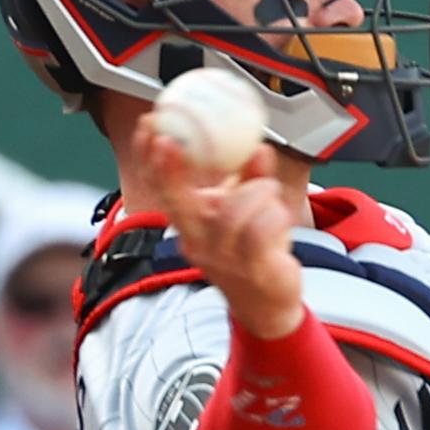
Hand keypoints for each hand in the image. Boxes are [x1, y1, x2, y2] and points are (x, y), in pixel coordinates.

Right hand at [117, 95, 305, 332]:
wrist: (269, 305)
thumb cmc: (253, 251)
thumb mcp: (246, 208)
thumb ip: (250, 179)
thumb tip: (258, 148)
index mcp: (190, 226)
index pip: (161, 190)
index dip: (149, 158)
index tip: (149, 124)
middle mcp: (197, 243)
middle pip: (175, 202)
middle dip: (168, 167)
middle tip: (173, 138)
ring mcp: (222, 259)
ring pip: (231, 213)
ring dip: (254, 192)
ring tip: (267, 190)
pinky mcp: (251, 271)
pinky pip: (261, 231)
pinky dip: (274, 214)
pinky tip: (279, 214)